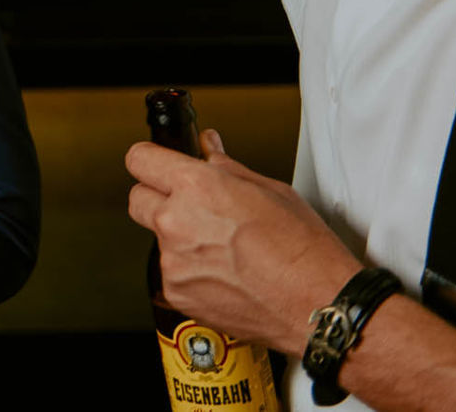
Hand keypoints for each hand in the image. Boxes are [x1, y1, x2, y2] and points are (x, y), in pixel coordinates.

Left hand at [127, 129, 361, 354]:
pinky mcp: (176, 293)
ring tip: (222, 247)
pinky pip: (170, 272)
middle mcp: (176, 222)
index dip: (150, 159)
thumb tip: (209, 148)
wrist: (318, 306)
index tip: (157, 164)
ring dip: (178, 238)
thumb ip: (226, 167)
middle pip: (137, 198)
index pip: (139, 159)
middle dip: (158, 198)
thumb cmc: (303, 251)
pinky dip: (189, 270)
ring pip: (157, 238)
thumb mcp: (270, 191)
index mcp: (196, 187)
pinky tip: (224, 273)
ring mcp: (173, 260)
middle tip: (190, 206)